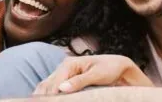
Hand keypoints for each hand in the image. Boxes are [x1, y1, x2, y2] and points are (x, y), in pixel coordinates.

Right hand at [32, 55, 151, 94]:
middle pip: (47, 85)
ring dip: (44, 96)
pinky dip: (48, 95)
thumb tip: (62, 88)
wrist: (118, 66)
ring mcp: (63, 72)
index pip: (54, 83)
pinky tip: (45, 100)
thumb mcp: (97, 75)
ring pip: (46, 86)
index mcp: (69, 64)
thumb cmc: (109, 68)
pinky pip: (52, 88)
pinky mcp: (65, 79)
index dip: (51, 96)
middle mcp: (63, 67)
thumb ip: (80, 81)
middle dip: (45, 97)